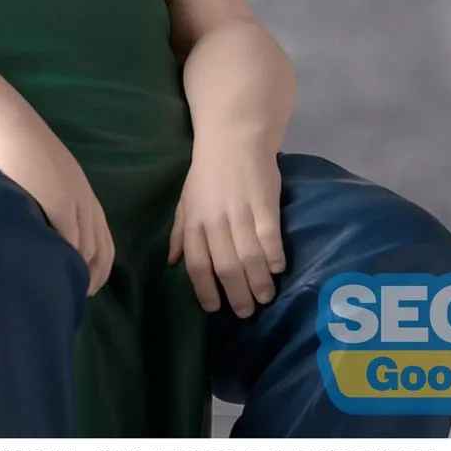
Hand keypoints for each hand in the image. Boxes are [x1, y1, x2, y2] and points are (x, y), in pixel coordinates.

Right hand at [0, 113, 114, 295]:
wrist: (10, 128)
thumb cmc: (21, 153)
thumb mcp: (46, 180)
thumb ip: (53, 204)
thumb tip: (45, 231)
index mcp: (85, 196)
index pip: (105, 242)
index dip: (98, 270)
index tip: (83, 288)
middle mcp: (86, 201)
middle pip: (101, 251)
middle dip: (92, 279)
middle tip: (75, 298)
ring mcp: (74, 202)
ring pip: (88, 250)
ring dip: (78, 274)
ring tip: (62, 293)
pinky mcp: (58, 203)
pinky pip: (70, 240)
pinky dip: (65, 261)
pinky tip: (53, 273)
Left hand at [168, 140, 284, 317]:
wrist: (233, 138)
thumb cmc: (207, 171)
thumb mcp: (186, 200)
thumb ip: (180, 232)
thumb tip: (172, 262)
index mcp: (194, 221)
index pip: (197, 265)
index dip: (206, 291)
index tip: (215, 308)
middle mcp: (215, 221)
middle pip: (226, 268)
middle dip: (237, 295)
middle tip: (247, 311)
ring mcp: (241, 213)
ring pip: (250, 258)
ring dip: (259, 283)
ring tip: (266, 297)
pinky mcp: (265, 204)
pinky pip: (270, 238)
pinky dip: (274, 257)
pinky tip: (278, 269)